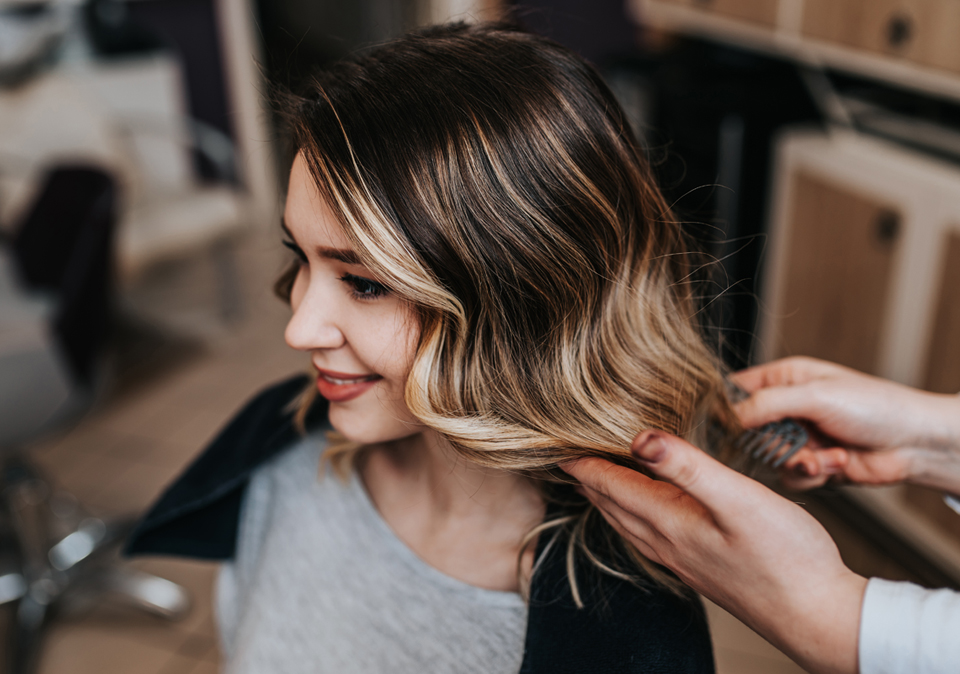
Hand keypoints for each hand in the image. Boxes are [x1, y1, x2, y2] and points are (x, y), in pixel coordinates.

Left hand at [563, 431, 866, 673]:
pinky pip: (646, 533)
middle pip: (609, 502)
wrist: (816, 616)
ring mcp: (679, 558)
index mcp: (668, 520)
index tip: (553, 437)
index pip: (607, 484)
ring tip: (592, 475)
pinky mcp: (697, 567)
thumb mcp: (738, 499)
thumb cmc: (786, 558)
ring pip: (625, 520)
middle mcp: (665, 542)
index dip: (580, 459)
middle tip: (564, 450)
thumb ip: (687, 467)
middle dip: (584, 475)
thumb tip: (639, 437)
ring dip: (605, 495)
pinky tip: (643, 509)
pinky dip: (631, 511)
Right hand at [734, 357, 959, 492]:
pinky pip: (789, 478)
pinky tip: (835, 463)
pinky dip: (811, 475)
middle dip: (769, 444)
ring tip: (822, 457)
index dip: (725, 410)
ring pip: (768, 459)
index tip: (725, 427)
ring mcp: (800, 438)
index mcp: (784, 379)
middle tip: (788, 446)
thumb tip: (729, 417)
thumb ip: (766, 404)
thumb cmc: (877, 407)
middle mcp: (788, 408)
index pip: (736, 392)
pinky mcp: (812, 465)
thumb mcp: (815, 395)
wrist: (917, 444)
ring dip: (795, 462)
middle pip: (747, 431)